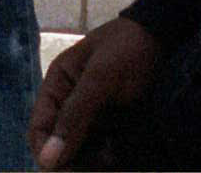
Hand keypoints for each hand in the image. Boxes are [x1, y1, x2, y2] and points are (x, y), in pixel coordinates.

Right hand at [29, 15, 159, 166]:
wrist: (161, 41)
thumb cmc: (126, 50)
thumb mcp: (100, 77)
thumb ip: (74, 115)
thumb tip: (45, 161)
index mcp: (57, 87)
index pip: (38, 130)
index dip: (46, 153)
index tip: (65, 169)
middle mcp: (69, 106)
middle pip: (59, 149)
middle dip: (75, 162)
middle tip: (102, 160)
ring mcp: (90, 119)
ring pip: (80, 156)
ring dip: (93, 164)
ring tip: (113, 155)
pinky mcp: (110, 130)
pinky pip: (100, 155)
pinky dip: (108, 160)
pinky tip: (118, 152)